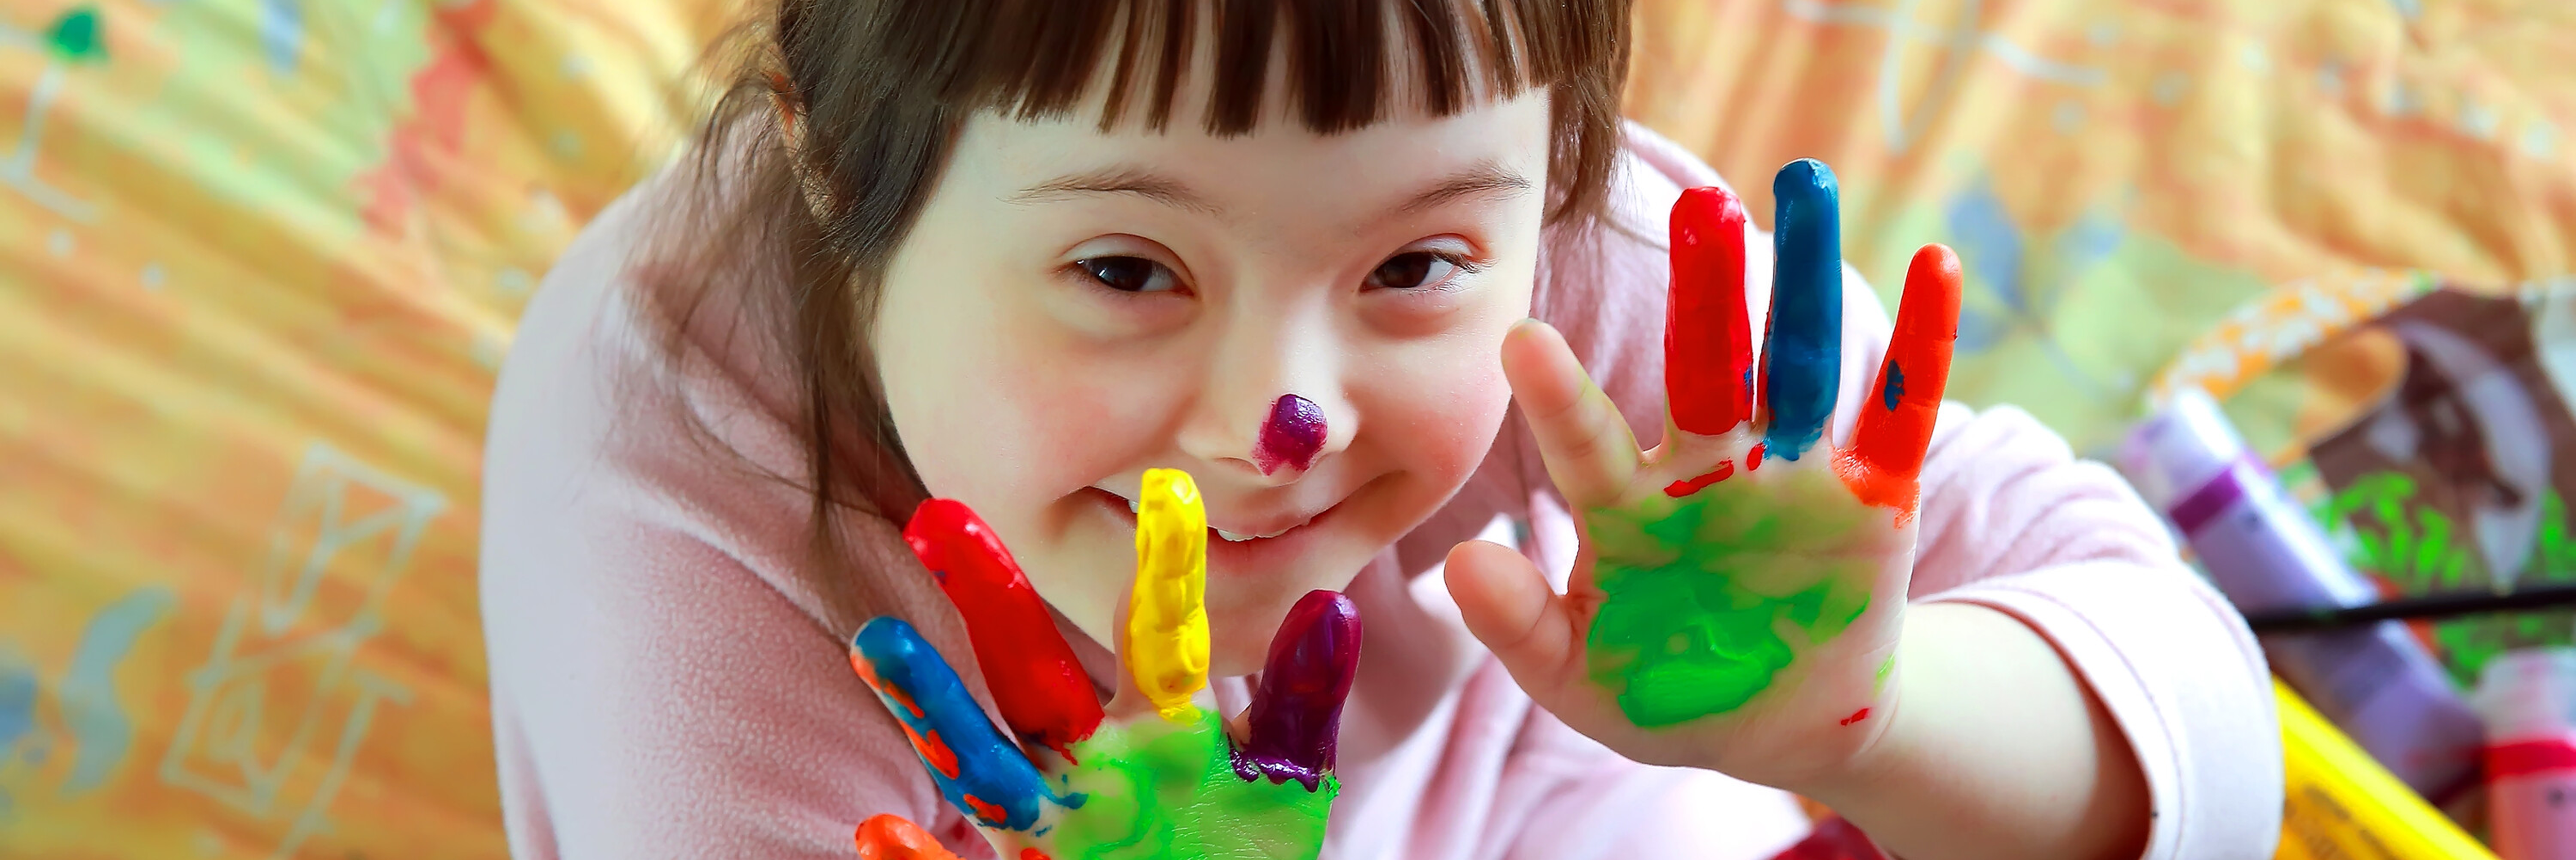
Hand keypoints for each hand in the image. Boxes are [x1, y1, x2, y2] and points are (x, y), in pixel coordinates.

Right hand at [846, 469, 1362, 859]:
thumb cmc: (1241, 857)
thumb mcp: (1284, 784)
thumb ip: (1300, 702)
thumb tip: (1333, 603)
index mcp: (1157, 725)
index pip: (1155, 632)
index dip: (1163, 566)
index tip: (1167, 488)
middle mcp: (1089, 762)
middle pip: (1033, 674)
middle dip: (990, 601)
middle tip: (939, 512)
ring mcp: (1049, 830)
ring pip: (982, 763)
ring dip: (933, 706)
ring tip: (880, 639)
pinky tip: (876, 833)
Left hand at [1444, 159, 1962, 787]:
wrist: (1778, 726)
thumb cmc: (1663, 691)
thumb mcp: (1581, 680)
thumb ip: (1521, 628)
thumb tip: (1460, 563)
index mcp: (1629, 506)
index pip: (1588, 442)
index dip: (1559, 397)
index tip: (1519, 338)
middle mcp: (1709, 467)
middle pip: (1704, 364)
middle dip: (1703, 288)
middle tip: (1696, 206)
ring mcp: (1793, 472)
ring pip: (1800, 361)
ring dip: (1803, 279)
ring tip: (1803, 186)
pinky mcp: (1874, 493)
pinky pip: (1900, 409)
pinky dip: (1925, 341)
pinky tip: (1937, 267)